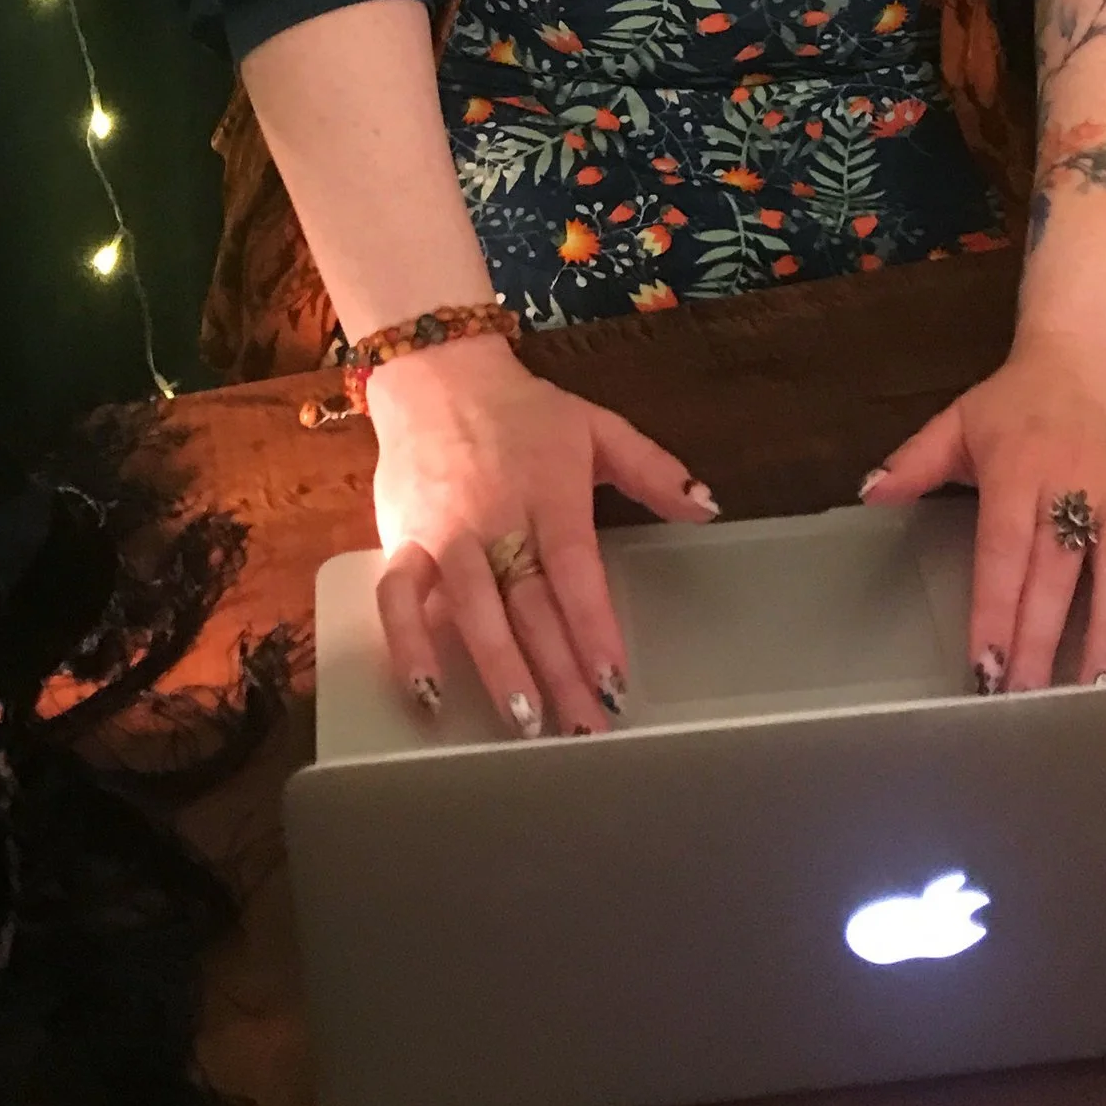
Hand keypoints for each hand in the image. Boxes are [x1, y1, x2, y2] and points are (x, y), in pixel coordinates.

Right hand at [365, 336, 717, 734]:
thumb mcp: (596, 426)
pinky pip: (396, 600)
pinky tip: (428, 695)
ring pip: (471, 609)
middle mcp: (496, 518)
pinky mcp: (399, 541)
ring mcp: (443, 533)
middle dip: (559, 671)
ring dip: (498, 667)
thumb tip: (709, 506)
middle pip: (530, 604)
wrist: (436, 374)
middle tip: (586, 731)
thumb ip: (653, 469)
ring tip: (526, 724)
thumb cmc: (523, 411)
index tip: (615, 680)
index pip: (575, 569)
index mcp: (550, 491)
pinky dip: (407, 646)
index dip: (594, 626)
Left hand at [858, 327, 1105, 689]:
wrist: (1091, 354)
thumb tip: (869, 494)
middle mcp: (1073, 485)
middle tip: (1029, 700)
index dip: (994, 612)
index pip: (1003, 553)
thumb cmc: (1019, 400)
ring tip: (1096, 691)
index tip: (985, 666)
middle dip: (1042, 640)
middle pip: (1057, 573)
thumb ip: (915, 463)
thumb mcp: (959, 421)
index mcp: (1016, 469)